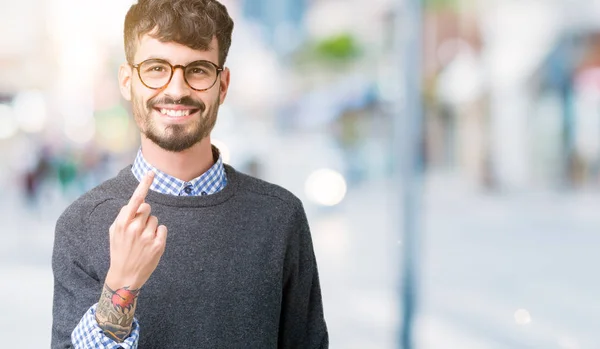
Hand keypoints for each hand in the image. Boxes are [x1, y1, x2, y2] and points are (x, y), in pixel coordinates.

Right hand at [105, 171, 167, 289]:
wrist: (125, 276)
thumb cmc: (120, 250)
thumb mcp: (114, 232)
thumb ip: (124, 216)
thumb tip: (136, 202)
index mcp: (122, 223)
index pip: (135, 200)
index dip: (144, 185)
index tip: (151, 172)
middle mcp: (135, 228)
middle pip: (147, 208)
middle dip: (144, 215)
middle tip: (137, 229)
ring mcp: (147, 237)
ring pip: (155, 219)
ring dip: (151, 226)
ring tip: (142, 240)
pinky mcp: (158, 245)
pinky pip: (163, 229)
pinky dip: (158, 234)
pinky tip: (151, 244)